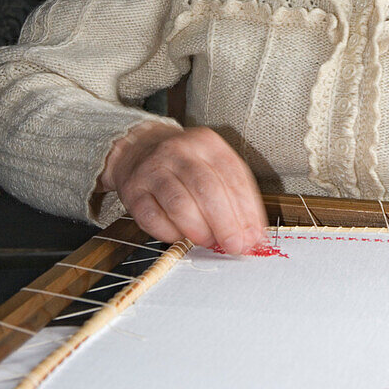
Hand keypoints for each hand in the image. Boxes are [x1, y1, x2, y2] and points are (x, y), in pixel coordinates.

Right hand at [99, 122, 267, 254]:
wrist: (139, 149)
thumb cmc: (185, 163)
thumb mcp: (213, 164)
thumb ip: (234, 195)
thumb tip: (253, 234)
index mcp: (206, 142)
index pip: (232, 174)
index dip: (246, 209)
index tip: (254, 235)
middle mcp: (179, 151)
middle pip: (207, 188)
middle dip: (225, 223)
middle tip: (235, 246)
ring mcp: (153, 170)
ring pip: (179, 204)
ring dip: (199, 230)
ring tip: (209, 241)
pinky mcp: (134, 192)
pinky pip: (153, 218)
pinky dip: (171, 233)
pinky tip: (181, 237)